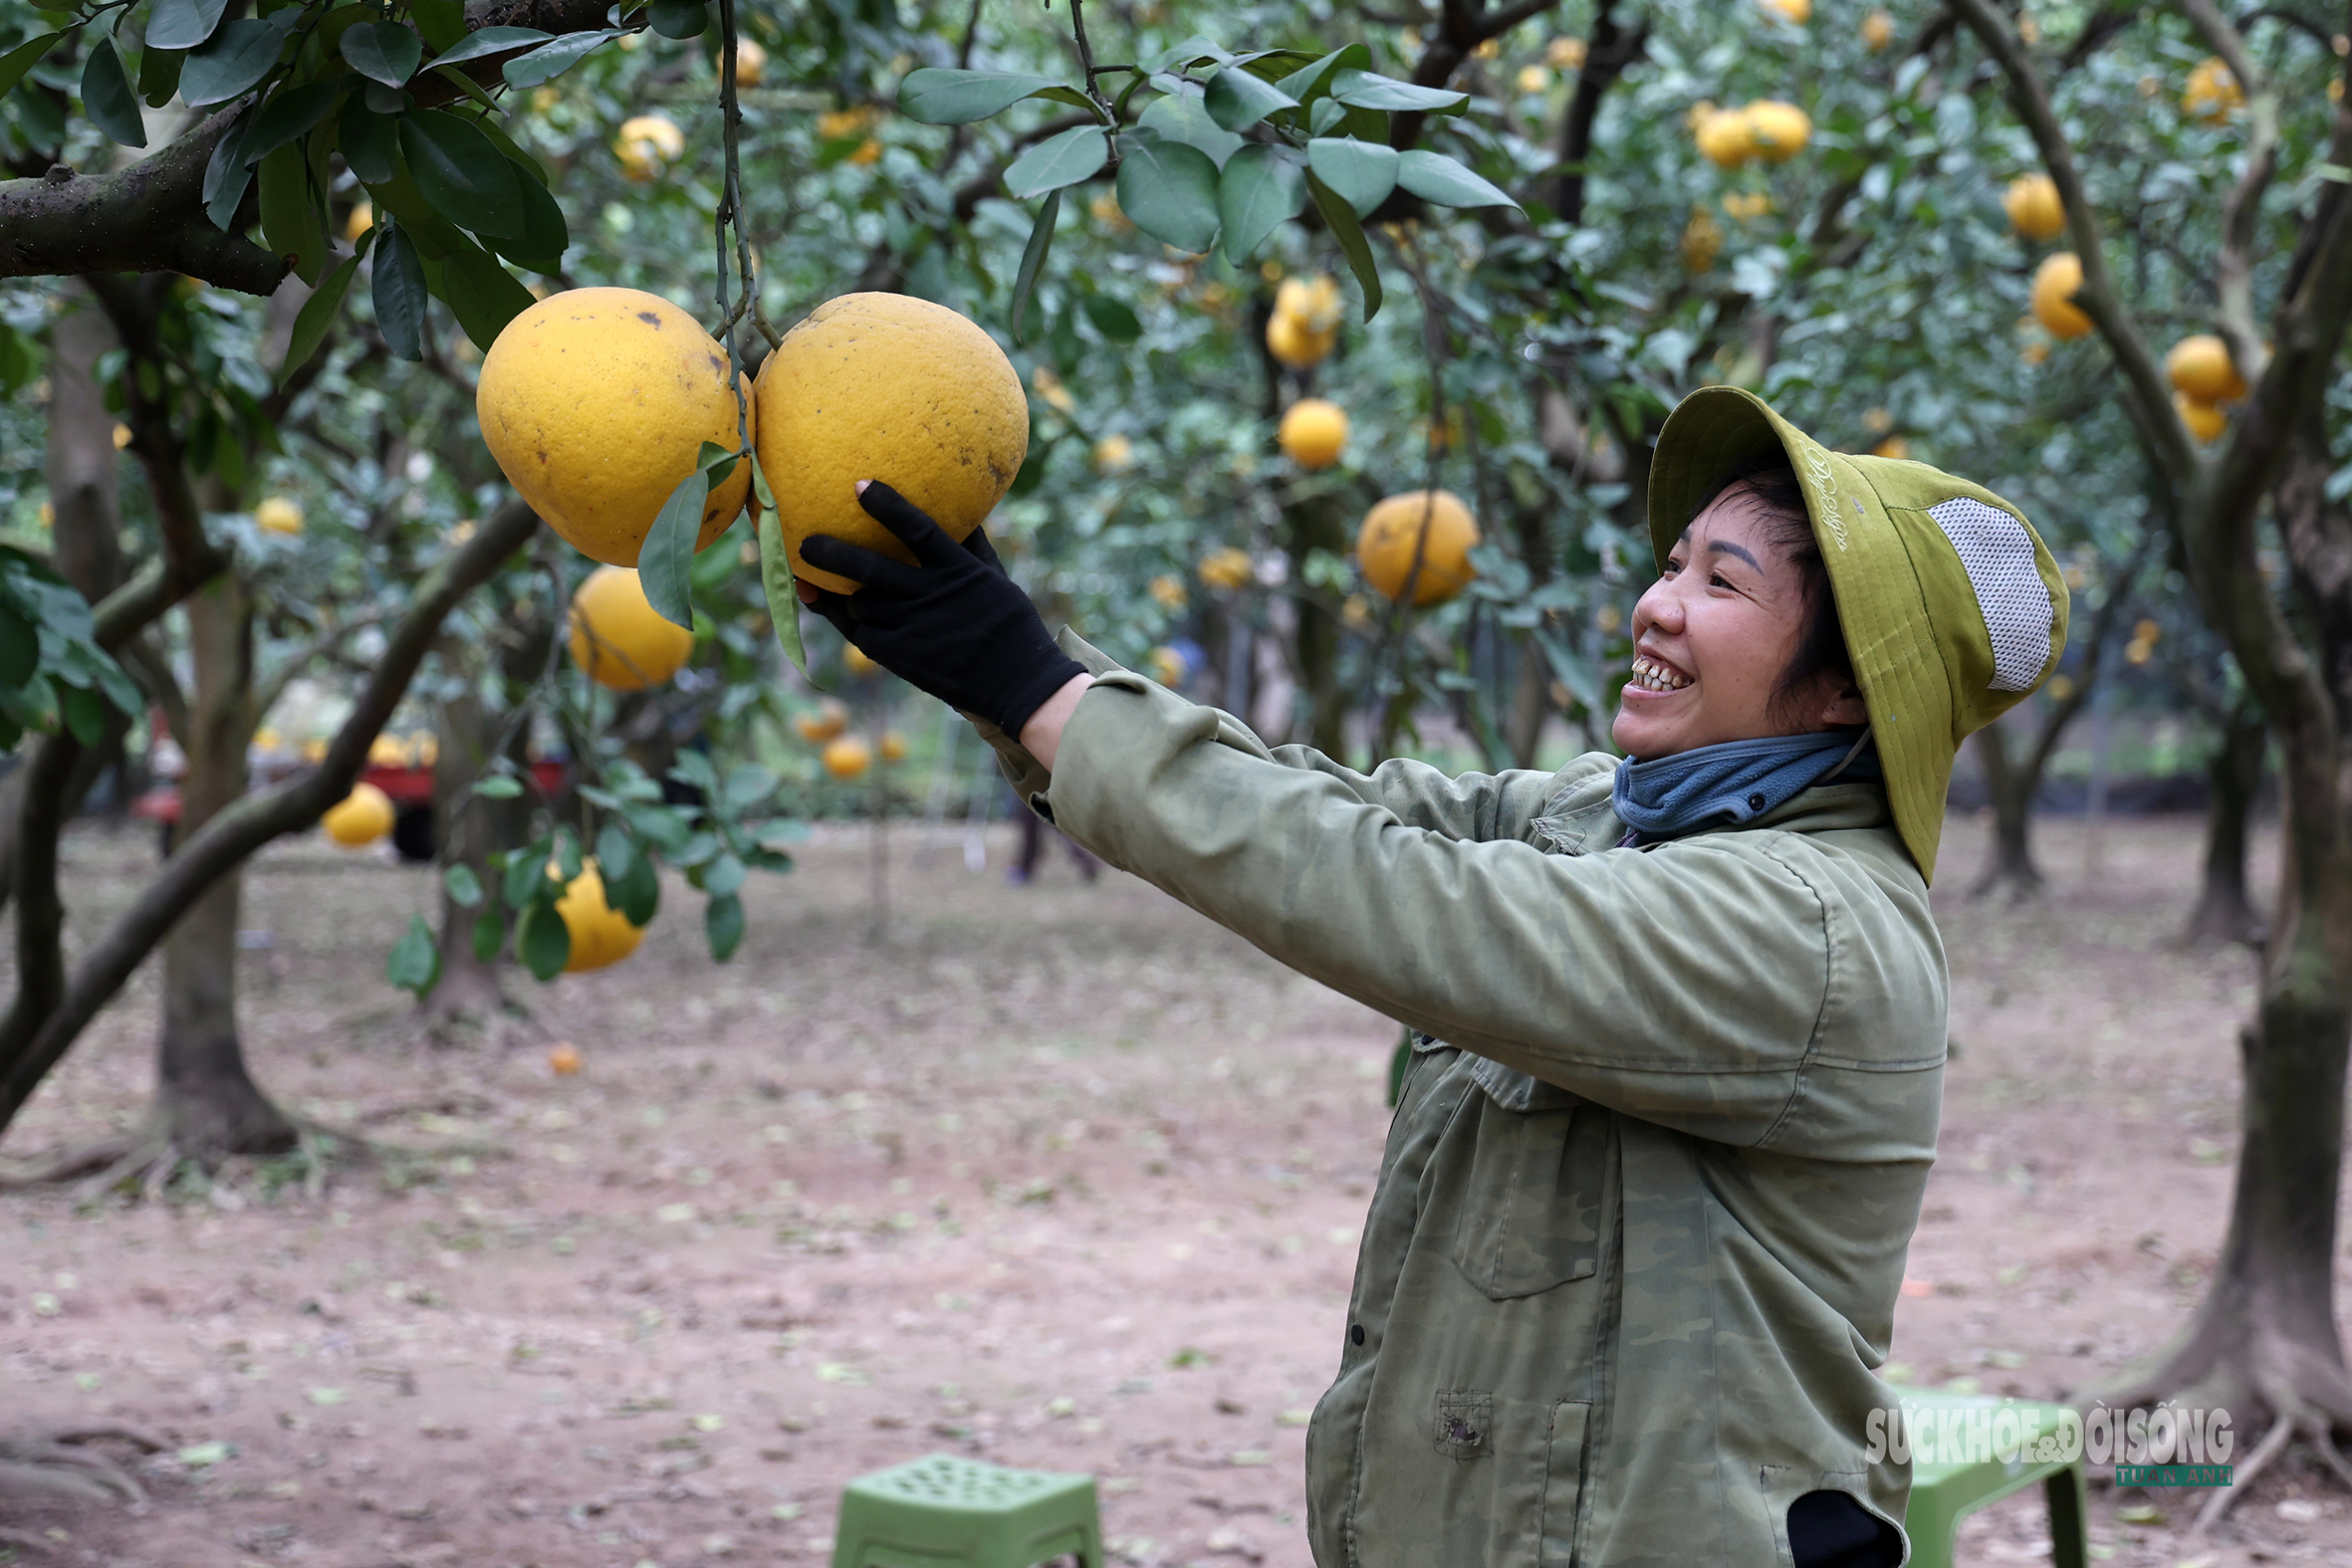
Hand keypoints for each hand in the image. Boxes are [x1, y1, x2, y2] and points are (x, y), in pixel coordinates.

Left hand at [798, 481, 1085, 738]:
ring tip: (827, 587)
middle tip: (805, 544)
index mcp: (958, 571)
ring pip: (861, 605)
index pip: (919, 530)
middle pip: (871, 569)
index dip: (889, 506)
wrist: (1018, 684)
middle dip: (832, 554)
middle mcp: (932, 596)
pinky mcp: (902, 658)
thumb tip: (966, 508)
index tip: (861, 486)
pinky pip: (862, 636)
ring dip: (847, 597)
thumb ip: (974, 545)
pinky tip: (843, 615)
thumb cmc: (1009, 626)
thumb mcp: (997, 578)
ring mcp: (915, 628)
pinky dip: (854, 625)